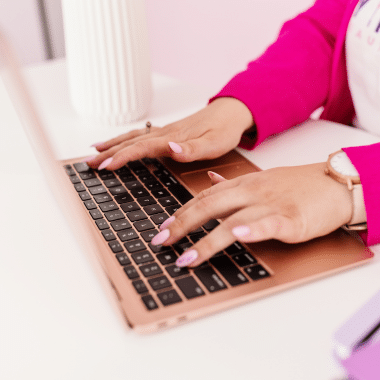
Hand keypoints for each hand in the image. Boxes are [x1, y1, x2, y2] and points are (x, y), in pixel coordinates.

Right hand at [86, 97, 253, 170]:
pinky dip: (125, 139)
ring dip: (112, 145)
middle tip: (89, 163)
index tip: (105, 165)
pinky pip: (141, 135)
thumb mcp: (214, 144)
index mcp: (173, 138)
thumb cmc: (224, 130)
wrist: (230, 112)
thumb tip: (170, 149)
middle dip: (109, 152)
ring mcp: (165, 132)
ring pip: (133, 137)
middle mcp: (165, 133)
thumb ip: (192, 149)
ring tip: (94, 152)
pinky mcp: (168, 132)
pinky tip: (118, 142)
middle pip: (131, 142)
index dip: (122, 157)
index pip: (142, 147)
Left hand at [151, 163, 353, 266]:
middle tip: (162, 241)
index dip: (182, 212)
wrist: (334, 183)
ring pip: (232, 220)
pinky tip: (238, 237)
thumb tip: (210, 181)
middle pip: (210, 206)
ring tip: (187, 257)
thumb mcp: (261, 179)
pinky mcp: (292, 219)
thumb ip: (233, 184)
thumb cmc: (297, 185)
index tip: (164, 226)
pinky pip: (269, 224)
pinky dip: (253, 230)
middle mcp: (251, 193)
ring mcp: (270, 205)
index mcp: (244, 184)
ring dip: (207, 239)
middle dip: (182, 225)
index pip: (205, 197)